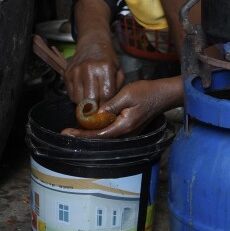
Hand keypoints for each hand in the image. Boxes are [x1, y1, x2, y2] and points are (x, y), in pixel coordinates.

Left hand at [63, 77, 182, 138]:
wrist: (162, 94)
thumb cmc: (146, 92)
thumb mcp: (126, 95)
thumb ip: (109, 106)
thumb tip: (94, 115)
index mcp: (124, 126)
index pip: (99, 135)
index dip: (82, 134)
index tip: (68, 132)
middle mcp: (126, 133)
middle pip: (101, 138)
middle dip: (83, 135)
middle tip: (67, 132)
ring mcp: (128, 132)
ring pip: (105, 136)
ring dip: (90, 133)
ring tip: (75, 128)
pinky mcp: (128, 128)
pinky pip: (111, 131)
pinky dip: (99, 129)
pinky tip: (91, 124)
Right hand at [65, 34, 123, 104]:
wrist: (92, 43)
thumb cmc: (107, 58)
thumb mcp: (118, 70)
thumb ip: (117, 88)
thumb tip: (110, 105)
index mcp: (105, 68)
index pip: (105, 95)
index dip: (107, 106)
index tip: (108, 110)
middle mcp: (89, 69)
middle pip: (90, 100)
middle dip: (95, 109)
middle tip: (98, 111)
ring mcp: (76, 72)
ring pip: (79, 100)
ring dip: (85, 105)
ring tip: (91, 103)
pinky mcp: (67, 74)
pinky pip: (71, 95)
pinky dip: (77, 99)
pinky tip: (84, 95)